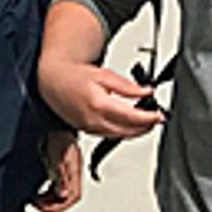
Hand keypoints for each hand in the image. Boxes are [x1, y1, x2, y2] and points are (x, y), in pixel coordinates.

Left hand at [33, 127, 85, 211]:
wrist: (55, 126)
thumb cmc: (59, 139)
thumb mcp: (59, 160)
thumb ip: (61, 178)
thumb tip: (63, 195)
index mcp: (75, 175)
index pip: (72, 198)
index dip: (59, 207)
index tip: (44, 207)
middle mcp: (71, 177)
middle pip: (65, 200)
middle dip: (51, 206)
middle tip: (37, 205)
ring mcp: (64, 174)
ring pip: (58, 195)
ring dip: (47, 201)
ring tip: (35, 200)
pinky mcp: (57, 171)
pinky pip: (53, 188)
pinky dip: (45, 194)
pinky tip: (37, 193)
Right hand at [38, 54, 162, 141]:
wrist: (53, 82)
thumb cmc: (75, 76)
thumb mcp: (105, 75)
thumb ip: (127, 86)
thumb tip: (146, 91)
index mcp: (99, 104)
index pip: (131, 117)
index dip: (148, 118)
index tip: (159, 116)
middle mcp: (94, 120)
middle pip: (127, 130)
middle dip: (144, 127)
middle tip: (156, 120)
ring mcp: (89, 128)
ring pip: (119, 136)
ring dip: (135, 132)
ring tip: (146, 123)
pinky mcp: (86, 131)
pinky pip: (109, 136)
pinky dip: (122, 132)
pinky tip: (129, 126)